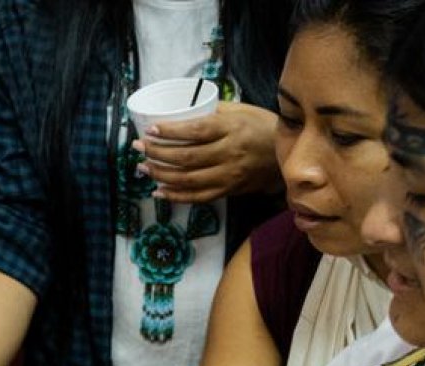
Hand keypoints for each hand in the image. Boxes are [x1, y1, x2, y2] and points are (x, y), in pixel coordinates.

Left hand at [134, 102, 281, 203]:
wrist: (286, 156)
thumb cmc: (261, 126)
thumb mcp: (241, 110)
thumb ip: (213, 111)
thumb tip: (181, 110)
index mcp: (232, 129)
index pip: (196, 131)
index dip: (171, 132)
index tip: (151, 129)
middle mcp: (230, 153)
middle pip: (187, 157)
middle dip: (158, 153)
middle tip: (138, 148)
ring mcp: (229, 175)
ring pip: (188, 179)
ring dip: (161, 175)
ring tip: (143, 168)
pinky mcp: (228, 190)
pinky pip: (198, 197)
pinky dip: (176, 196)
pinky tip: (159, 191)